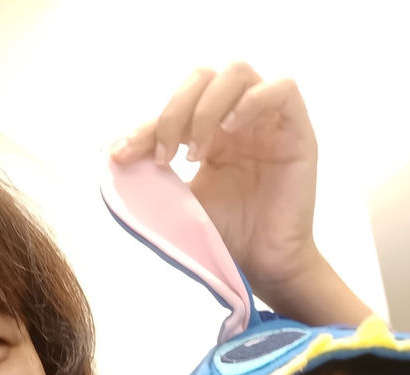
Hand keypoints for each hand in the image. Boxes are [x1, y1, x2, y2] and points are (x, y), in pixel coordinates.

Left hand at [111, 64, 318, 305]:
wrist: (263, 265)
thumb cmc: (227, 236)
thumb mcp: (181, 201)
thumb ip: (154, 174)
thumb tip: (112, 153)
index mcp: (211, 132)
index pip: (176, 105)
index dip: (146, 125)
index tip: (123, 155)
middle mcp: (239, 120)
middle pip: (203, 77)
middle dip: (175, 110)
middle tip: (165, 155)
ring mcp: (268, 122)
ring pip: (238, 73)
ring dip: (207, 108)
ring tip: (196, 153)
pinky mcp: (297, 130)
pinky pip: (283, 89)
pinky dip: (252, 102)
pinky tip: (230, 132)